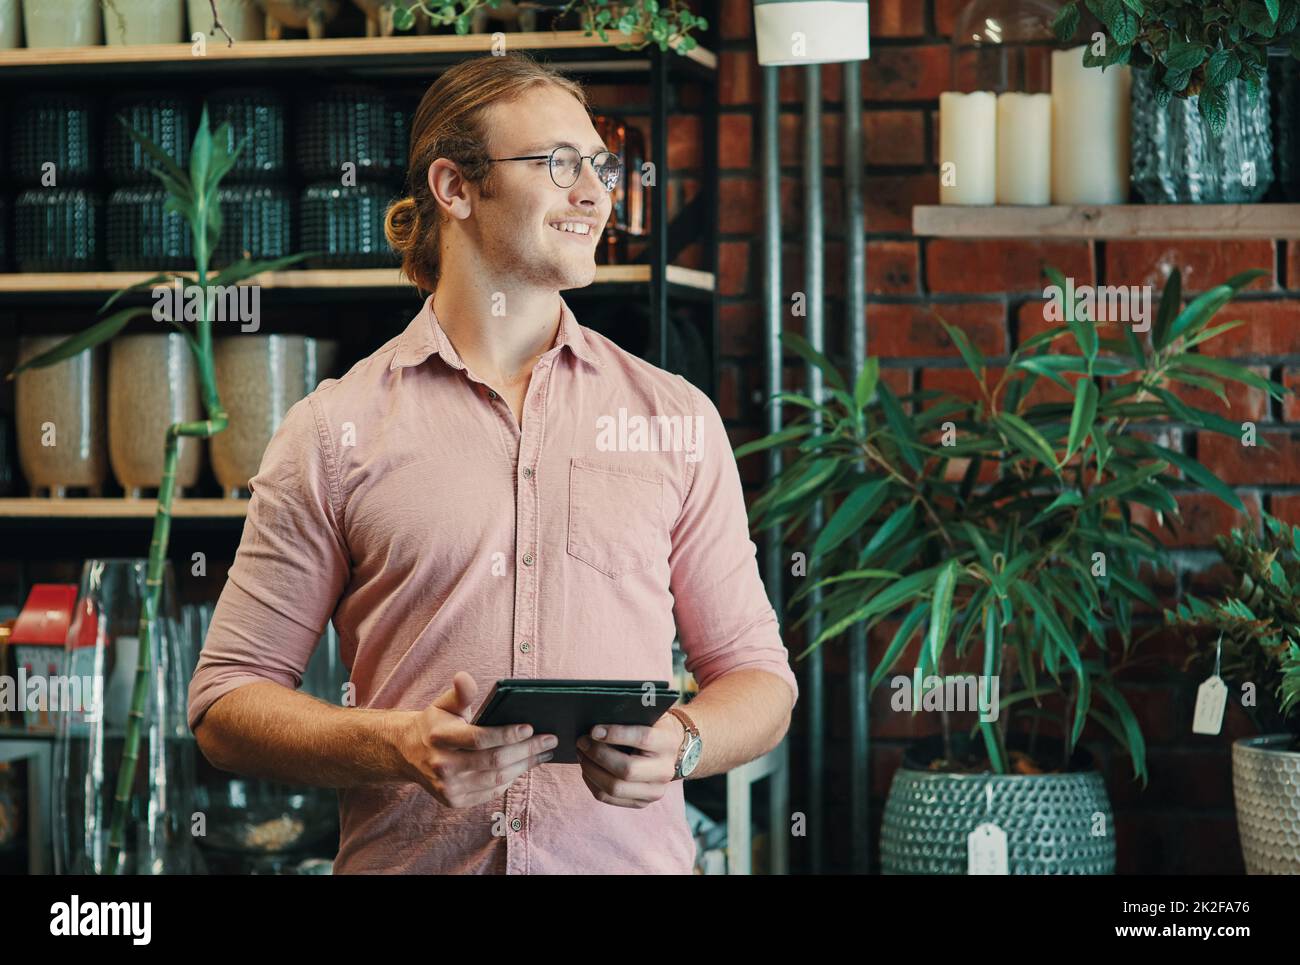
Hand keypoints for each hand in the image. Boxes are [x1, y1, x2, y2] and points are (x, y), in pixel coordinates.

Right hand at [398, 671, 556, 807]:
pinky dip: (511, 779)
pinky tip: (524, 766)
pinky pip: (491, 792)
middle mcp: (442, 765)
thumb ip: (460, 693)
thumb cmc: (435, 724)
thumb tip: (464, 677)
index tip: (530, 727)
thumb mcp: (444, 704)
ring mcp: (448, 787)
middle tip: (549, 740)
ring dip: (525, 766)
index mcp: (440, 737)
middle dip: (527, 750)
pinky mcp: (454, 801)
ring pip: (496, 779)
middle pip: (494, 761)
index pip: (479, 738)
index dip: (507, 734)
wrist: (408, 754)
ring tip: (544, 753)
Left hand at [575, 712, 684, 807]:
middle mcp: (664, 770)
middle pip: (627, 770)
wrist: (670, 749)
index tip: (593, 730)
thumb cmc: (651, 726)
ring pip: (615, 788)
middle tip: (582, 742)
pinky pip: (609, 798)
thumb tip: (598, 717)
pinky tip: (587, 768)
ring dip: (591, 770)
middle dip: (598, 755)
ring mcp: (654, 790)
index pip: (643, 739)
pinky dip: (592, 782)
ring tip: (581, 754)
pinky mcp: (641, 802)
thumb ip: (629, 712)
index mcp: (667, 742)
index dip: (616, 734)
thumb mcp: (648, 714)